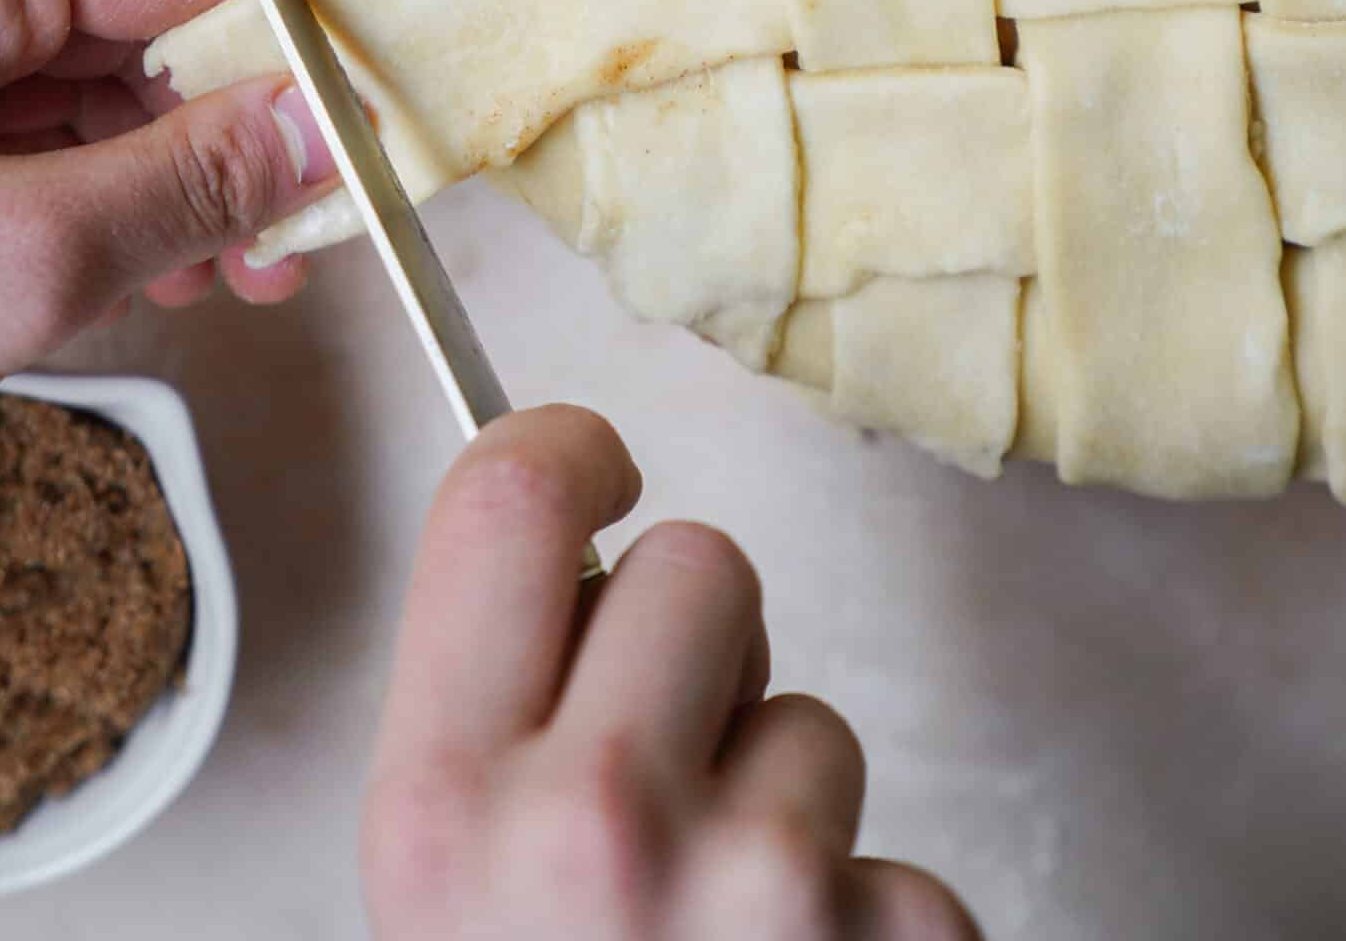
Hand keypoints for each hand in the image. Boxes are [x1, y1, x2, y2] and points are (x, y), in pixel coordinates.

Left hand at [0, 0, 336, 506]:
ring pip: (81, 73)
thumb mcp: (10, 265)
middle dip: (225, 136)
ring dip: (160, 176)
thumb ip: (191, 186)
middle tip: (295, 255)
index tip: (364, 152)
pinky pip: (10, 112)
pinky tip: (136, 271)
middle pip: (137, 15)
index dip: (291, 55)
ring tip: (225, 285)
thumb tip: (325, 129)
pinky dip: (80, 188)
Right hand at [364, 407, 979, 940]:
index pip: (508, 497)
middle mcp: (590, 827)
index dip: (568, 453)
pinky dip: (869, 932)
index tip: (600, 476)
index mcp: (443, 806)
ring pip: (815, 716)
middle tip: (664, 777)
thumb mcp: (443, 898)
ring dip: (784, 809)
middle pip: (699, 563)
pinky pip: (903, 860)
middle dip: (697, 650)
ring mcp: (758, 894)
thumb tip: (573, 541)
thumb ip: (489, 725)